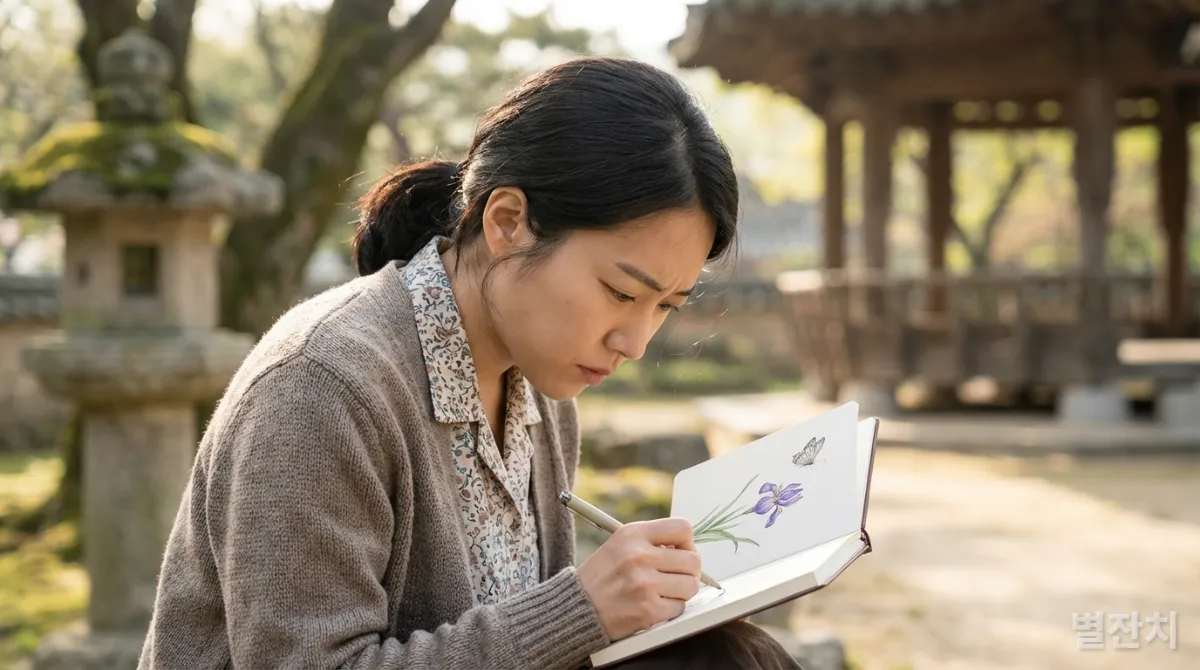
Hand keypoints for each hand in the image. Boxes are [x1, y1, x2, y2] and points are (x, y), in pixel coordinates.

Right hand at [577, 518, 701, 640]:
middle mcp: (639, 556)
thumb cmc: (602, 576)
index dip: (687, 542)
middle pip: (693, 560)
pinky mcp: (648, 611)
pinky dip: (670, 609)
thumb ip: (652, 540)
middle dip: (688, 571)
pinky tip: (652, 605)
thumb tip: (689, 547)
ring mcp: (644, 584)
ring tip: (663, 592)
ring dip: (681, 591)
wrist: (575, 609)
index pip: (682, 528)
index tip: (679, 552)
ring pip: (690, 585)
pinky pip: (679, 607)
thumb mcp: (620, 544)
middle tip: (675, 577)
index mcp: (632, 534)